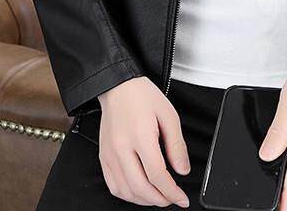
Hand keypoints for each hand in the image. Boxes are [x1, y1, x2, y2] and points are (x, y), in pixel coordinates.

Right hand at [97, 77, 190, 207]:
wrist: (117, 86)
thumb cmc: (142, 96)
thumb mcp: (168, 115)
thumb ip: (176, 145)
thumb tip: (182, 170)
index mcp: (140, 136)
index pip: (157, 175)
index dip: (172, 192)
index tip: (182, 198)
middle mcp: (121, 148)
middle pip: (140, 188)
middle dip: (160, 199)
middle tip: (173, 199)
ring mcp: (109, 154)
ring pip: (125, 191)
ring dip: (144, 200)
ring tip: (159, 196)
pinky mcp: (103, 157)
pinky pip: (113, 185)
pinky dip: (128, 194)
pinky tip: (140, 191)